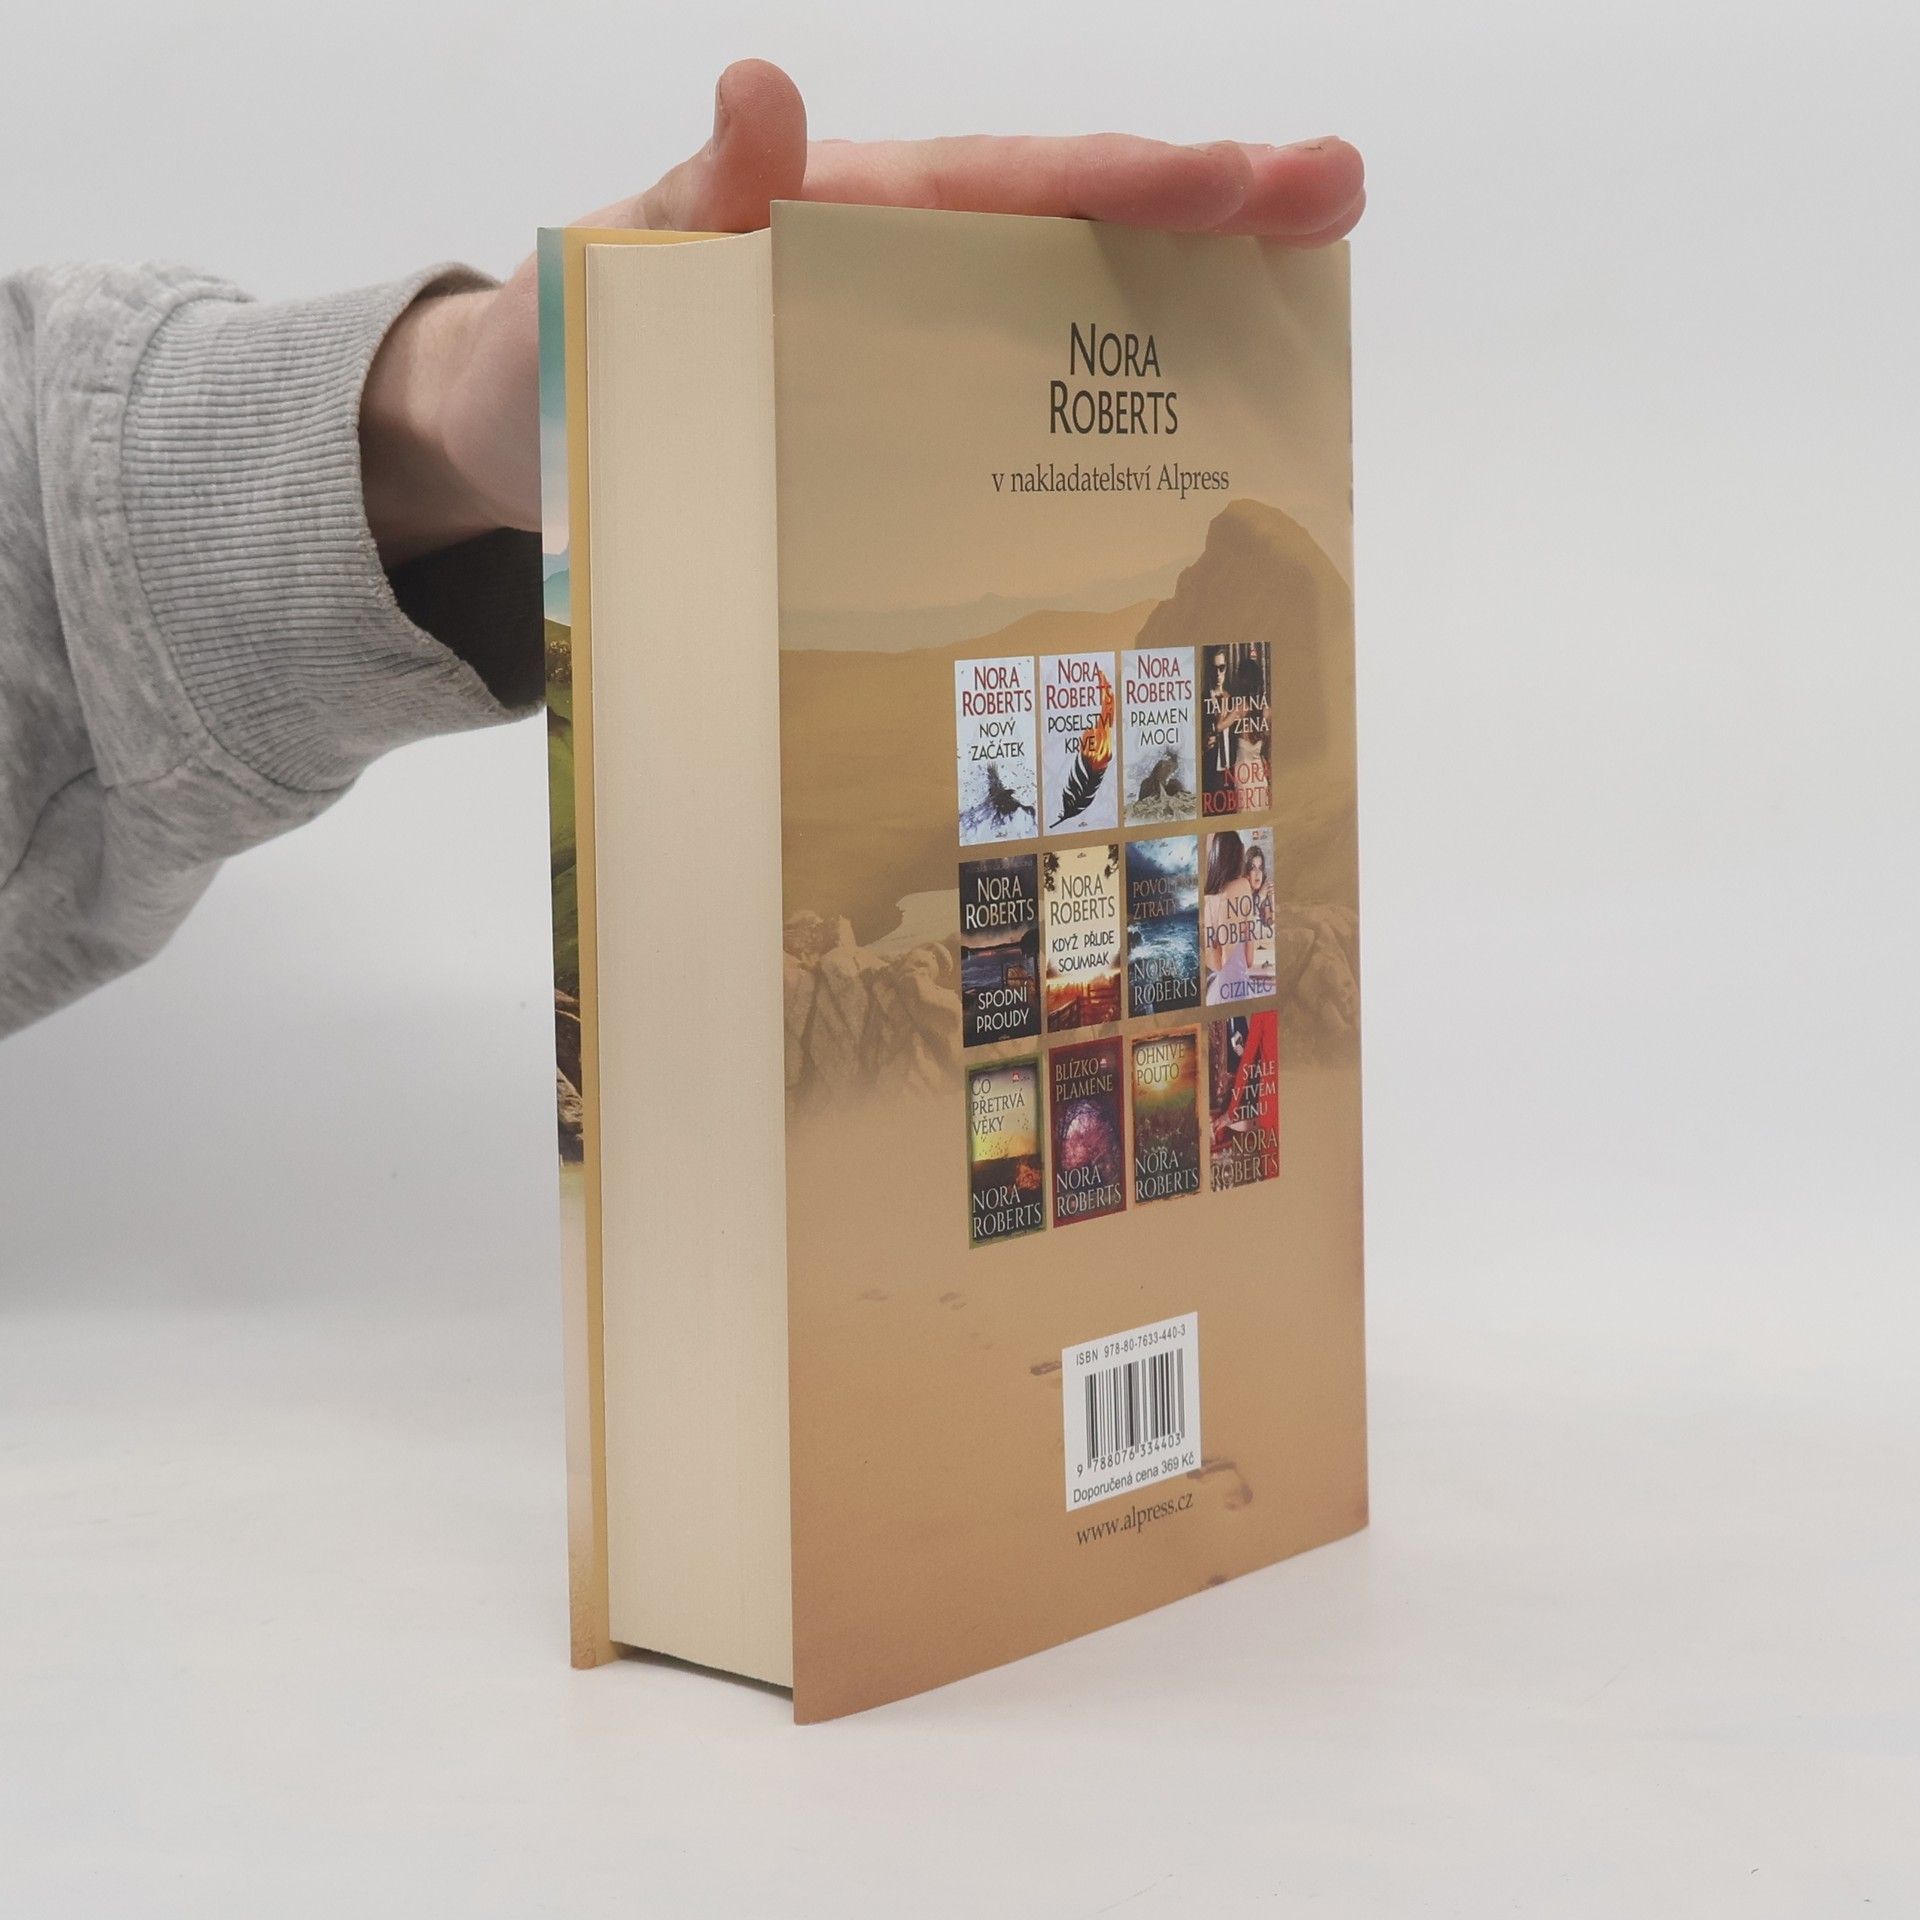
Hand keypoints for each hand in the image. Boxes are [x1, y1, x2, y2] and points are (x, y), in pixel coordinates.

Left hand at [360, 59, 1365, 563]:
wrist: (517, 454)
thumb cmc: (561, 347)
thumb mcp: (612, 268)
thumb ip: (693, 197)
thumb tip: (761, 94)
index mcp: (848, 222)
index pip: (1004, 188)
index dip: (1121, 185)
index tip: (1239, 181)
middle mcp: (901, 284)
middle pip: (1073, 238)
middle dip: (1210, 217)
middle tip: (1338, 201)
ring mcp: (907, 368)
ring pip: (1066, 329)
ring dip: (1186, 321)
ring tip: (1305, 313)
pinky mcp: (894, 446)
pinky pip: (1012, 433)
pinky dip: (1104, 432)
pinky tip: (1185, 456)